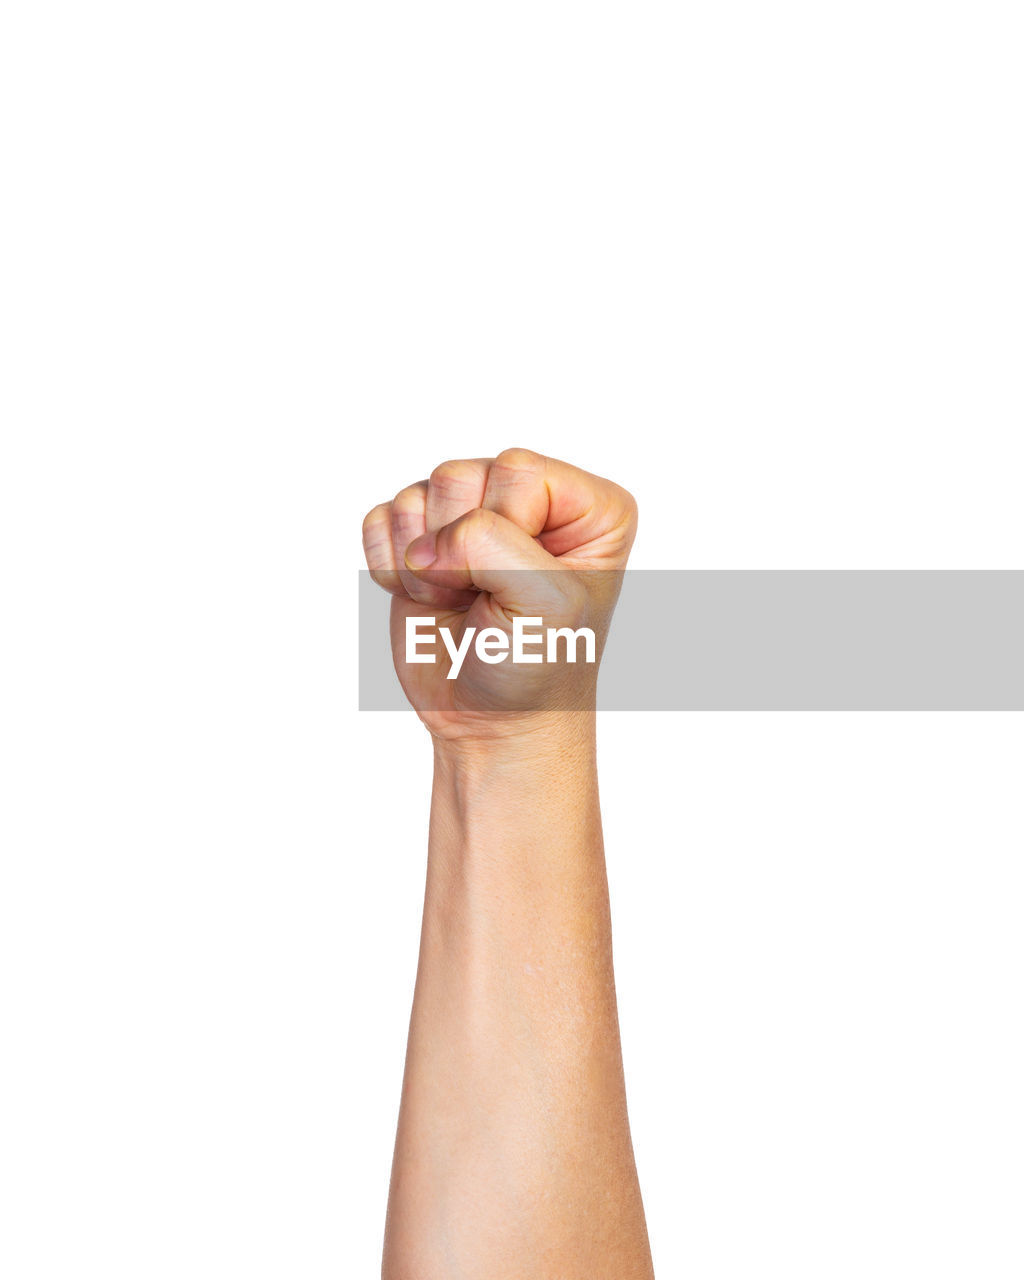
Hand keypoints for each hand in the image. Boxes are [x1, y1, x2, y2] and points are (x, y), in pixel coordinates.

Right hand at [362, 448, 636, 740]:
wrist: (491, 723)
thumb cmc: (538, 667)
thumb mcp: (546, 604)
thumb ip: (492, 546)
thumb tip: (423, 545)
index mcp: (588, 507)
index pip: (517, 469)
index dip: (505, 529)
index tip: (521, 585)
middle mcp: (532, 500)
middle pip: (460, 475)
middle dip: (457, 546)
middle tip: (483, 597)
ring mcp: (473, 515)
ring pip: (418, 493)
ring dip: (423, 561)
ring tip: (459, 599)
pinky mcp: (422, 539)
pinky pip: (381, 519)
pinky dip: (390, 566)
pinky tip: (427, 596)